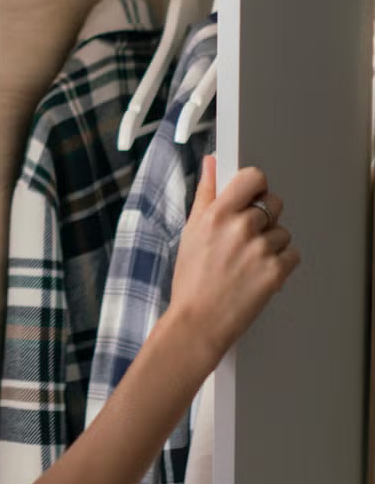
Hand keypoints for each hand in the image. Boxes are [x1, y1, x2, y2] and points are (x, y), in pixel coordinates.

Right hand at [168, 156, 299, 365]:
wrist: (198, 321)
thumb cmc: (191, 279)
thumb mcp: (191, 231)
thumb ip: (206, 193)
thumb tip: (211, 163)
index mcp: (216, 214)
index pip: (253, 178)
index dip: (255, 185)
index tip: (251, 195)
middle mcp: (240, 227)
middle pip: (273, 203)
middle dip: (264, 218)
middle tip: (245, 238)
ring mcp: (260, 249)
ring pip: (283, 232)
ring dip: (272, 244)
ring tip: (247, 262)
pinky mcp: (276, 271)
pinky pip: (292, 255)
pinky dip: (281, 264)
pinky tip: (258, 273)